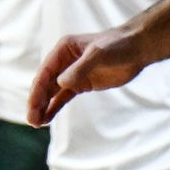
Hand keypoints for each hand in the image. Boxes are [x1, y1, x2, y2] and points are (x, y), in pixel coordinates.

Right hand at [29, 26, 153, 124]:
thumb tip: (61, 83)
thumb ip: (80, 68)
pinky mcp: (81, 84)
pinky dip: (54, 107)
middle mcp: (64, 61)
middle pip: (45, 83)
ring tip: (36, 123)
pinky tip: (46, 118)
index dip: (38, 89)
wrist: (137, 49)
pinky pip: (63, 97)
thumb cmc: (118, 46)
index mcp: (64, 49)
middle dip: (37, 101)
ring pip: (52, 92)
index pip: (45, 71)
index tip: (33, 106)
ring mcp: (72, 73)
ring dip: (43, 106)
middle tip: (32, 120)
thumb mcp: (98, 54)